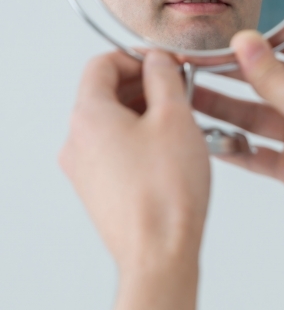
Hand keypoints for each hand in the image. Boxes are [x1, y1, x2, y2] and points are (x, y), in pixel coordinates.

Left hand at [60, 50, 210, 273]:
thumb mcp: (175, 117)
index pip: (101, 65)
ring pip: (113, 126)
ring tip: (180, 128)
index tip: (163, 65)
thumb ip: (164, 78)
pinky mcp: (98, 191)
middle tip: (179, 94)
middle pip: (105, 95)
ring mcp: (85, 170)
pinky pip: (116, 153)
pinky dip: (140, 143)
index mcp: (88, 115)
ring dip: (144, 116)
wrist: (160, 252)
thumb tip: (158, 61)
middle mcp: (77, 142)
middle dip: (144, 88)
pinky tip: (169, 156)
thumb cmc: (166, 192)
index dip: (136, 58)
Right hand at [194, 28, 283, 309]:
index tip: (224, 36)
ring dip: (229, 111)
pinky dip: (238, 148)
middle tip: (195, 67)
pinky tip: (210, 140)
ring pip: (261, 118)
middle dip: (234, 75)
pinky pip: (262, 153)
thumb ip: (272, 75)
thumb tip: (245, 42)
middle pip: (271, 82)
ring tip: (191, 100)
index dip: (260, 39)